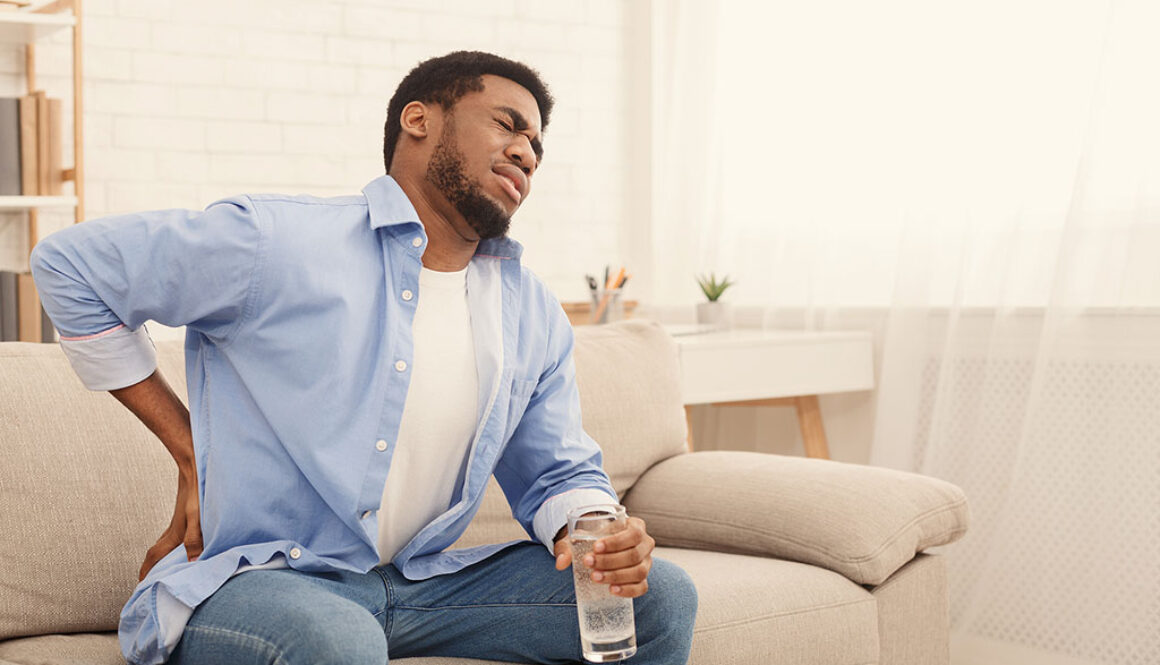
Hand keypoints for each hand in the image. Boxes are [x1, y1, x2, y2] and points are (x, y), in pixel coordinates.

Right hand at [139, 466, 202, 580]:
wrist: (193, 461)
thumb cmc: (197, 488)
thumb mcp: (198, 515)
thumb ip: (195, 539)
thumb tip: (192, 562)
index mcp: (175, 533)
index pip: (155, 557)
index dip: (147, 572)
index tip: (140, 585)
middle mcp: (173, 529)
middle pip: (157, 552)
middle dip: (152, 568)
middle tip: (150, 580)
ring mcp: (178, 520)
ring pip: (165, 542)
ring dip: (163, 556)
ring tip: (166, 568)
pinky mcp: (185, 512)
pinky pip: (174, 534)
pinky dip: (174, 544)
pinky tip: (184, 542)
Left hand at [554, 515, 655, 597]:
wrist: (602, 548)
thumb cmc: (594, 539)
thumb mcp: (581, 536)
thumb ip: (568, 547)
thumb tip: (561, 563)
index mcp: (636, 526)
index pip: (633, 534)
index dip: (616, 542)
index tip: (595, 548)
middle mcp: (645, 544)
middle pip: (634, 554)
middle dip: (610, 561)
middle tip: (589, 563)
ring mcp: (646, 563)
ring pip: (639, 572)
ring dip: (616, 576)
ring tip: (595, 577)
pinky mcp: (642, 579)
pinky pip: (641, 587)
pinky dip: (628, 590)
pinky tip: (612, 590)